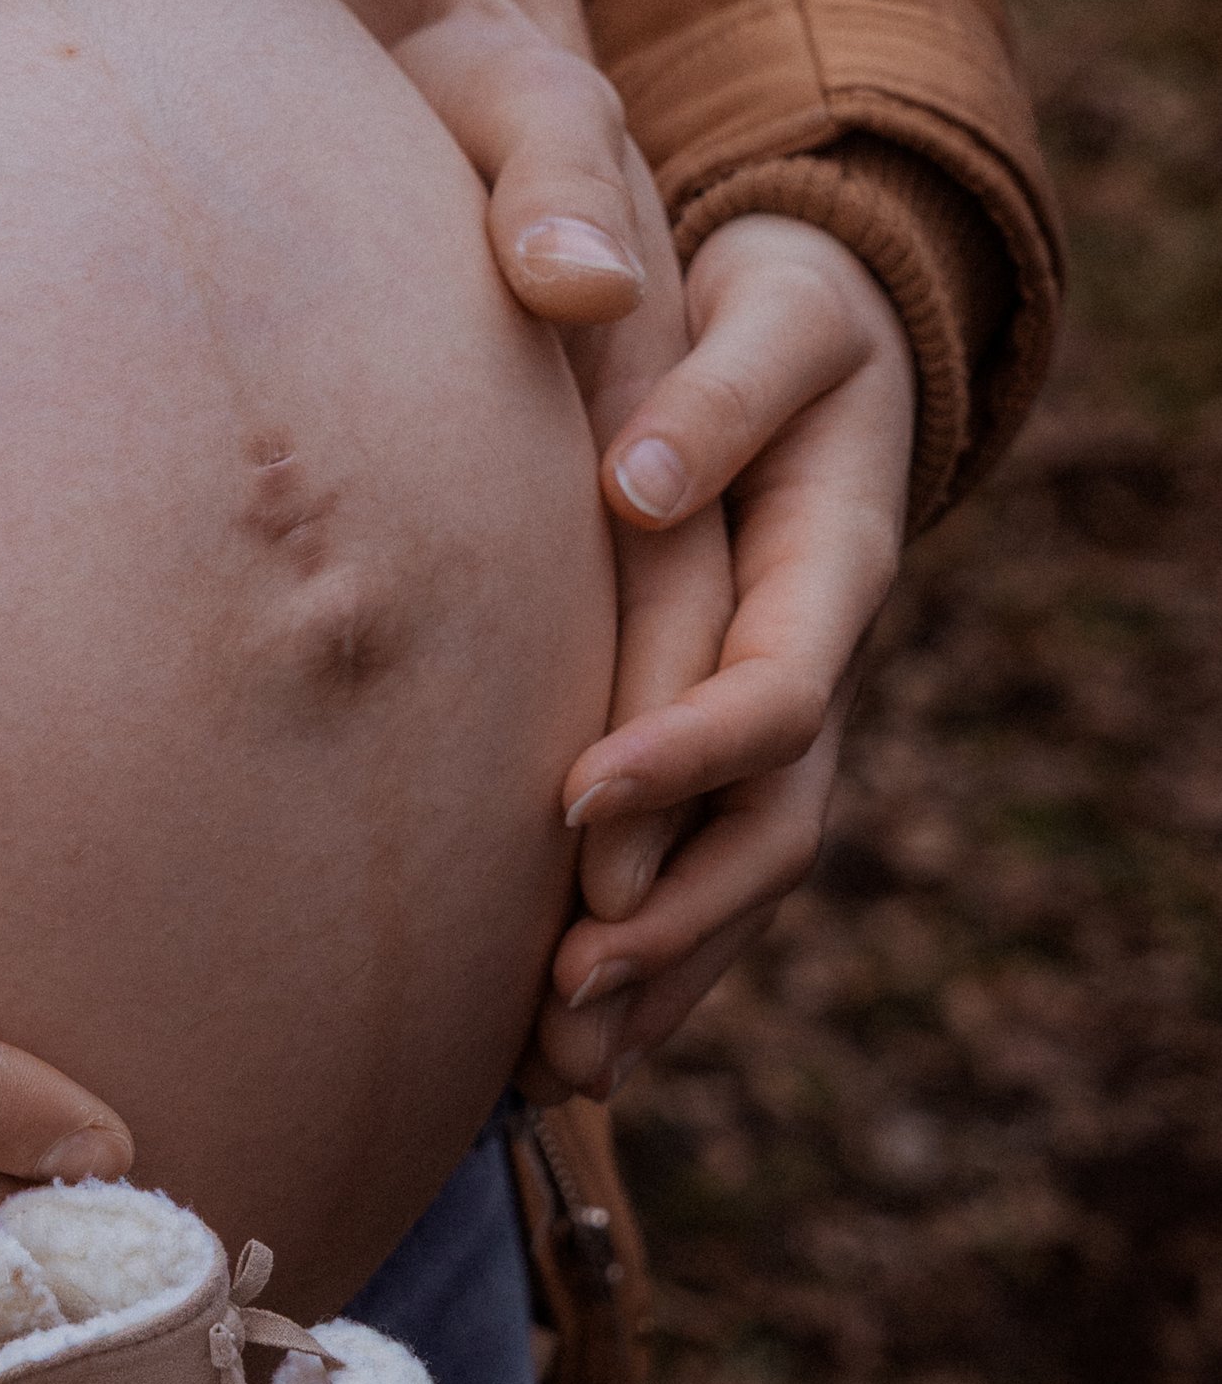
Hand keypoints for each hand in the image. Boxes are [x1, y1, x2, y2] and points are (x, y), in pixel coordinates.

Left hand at [527, 214, 914, 1093]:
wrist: (809, 337)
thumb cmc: (774, 313)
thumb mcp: (775, 315)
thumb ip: (720, 391)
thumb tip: (638, 489)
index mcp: (832, 572)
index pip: (774, 696)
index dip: (685, 757)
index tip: (575, 801)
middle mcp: (814, 669)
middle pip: (771, 832)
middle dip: (674, 923)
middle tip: (561, 995)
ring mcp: (775, 721)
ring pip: (739, 881)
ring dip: (659, 981)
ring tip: (554, 1069)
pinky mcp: (722, 749)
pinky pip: (702, 876)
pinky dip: (645, 967)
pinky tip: (551, 1046)